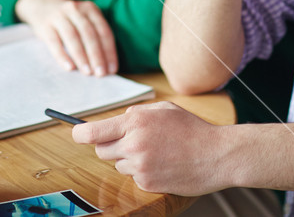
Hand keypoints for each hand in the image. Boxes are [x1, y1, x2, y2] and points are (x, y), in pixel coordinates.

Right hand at [15, 0, 117, 75]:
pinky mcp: (45, 26)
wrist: (43, 5)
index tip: (112, 69)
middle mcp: (75, 10)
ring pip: (73, 37)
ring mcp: (59, 16)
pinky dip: (62, 56)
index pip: (103, 31)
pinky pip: (54, 42)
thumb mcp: (85, 19)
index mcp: (90, 9)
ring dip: (81, 57)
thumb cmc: (70, 19)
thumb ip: (95, 35)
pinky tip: (69, 67)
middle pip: (89, 34)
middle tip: (101, 74)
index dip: (109, 51)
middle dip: (96, 55)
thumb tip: (106, 65)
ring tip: (87, 73)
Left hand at [72, 101, 225, 194]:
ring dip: (129, 160)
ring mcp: (140, 165)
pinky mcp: (147, 183)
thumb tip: (118, 121)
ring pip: (118, 165)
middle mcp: (134, 143)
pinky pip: (134, 178)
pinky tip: (162, 166)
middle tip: (129, 144)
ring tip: (155, 154)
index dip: (79, 134)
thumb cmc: (193, 130)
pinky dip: (143, 173)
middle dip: (110, 147)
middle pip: (102, 151)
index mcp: (135, 122)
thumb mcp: (164, 110)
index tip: (76, 135)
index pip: (93, 132)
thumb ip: (137, 114)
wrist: (217, 155)